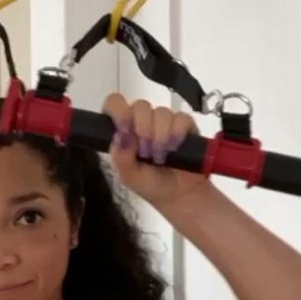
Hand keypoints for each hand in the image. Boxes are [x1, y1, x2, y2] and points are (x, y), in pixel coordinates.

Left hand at [103, 93, 208, 209]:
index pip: (115, 103)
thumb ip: (120, 157)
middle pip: (140, 105)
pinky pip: (181, 118)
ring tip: (161, 157)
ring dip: (160, 136)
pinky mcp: (185, 124)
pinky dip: (177, 134)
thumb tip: (119, 136)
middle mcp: (143, 120)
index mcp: (125, 129)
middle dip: (143, 129)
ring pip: (161, 112)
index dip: (118, 111)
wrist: (180, 196)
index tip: (124, 128)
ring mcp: (165, 120)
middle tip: (146, 152)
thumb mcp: (129, 176)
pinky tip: (175, 149)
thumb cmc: (151, 185)